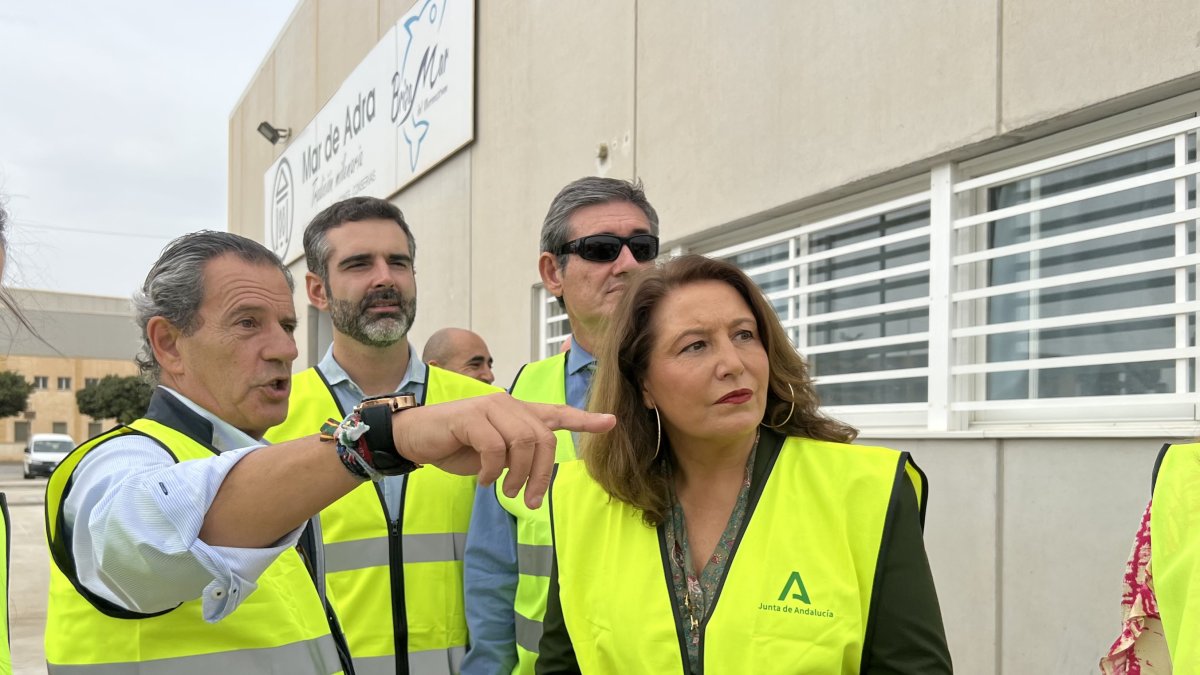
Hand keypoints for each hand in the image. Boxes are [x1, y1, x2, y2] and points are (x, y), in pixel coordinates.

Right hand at [391, 392, 614, 507]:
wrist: (416, 437)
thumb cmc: (456, 445)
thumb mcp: (493, 453)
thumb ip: (517, 455)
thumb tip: (535, 475)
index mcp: (517, 413)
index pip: (557, 414)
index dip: (584, 420)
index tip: (611, 422)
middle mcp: (508, 405)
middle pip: (543, 438)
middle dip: (541, 474)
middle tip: (529, 500)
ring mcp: (489, 407)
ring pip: (523, 441)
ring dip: (518, 474)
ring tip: (505, 491)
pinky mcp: (470, 416)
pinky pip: (495, 447)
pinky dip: (493, 471)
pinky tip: (485, 481)